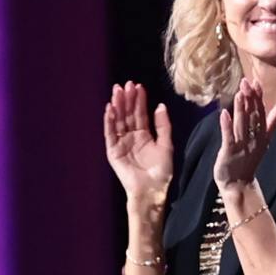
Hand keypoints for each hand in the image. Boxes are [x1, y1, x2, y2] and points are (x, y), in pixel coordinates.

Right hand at [103, 81, 175, 206]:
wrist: (152, 190)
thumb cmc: (161, 171)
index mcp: (143, 135)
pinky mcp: (113, 151)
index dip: (139, 100)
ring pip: (118, 121)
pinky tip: (110, 109)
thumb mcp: (166, 145)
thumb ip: (163, 126)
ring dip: (117, 106)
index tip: (138, 86)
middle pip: (127, 114)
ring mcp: (121, 143)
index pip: (140, 113)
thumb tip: (161, 105)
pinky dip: (109, 121)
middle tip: (126, 84)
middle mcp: (131, 137)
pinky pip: (110, 134)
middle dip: (126, 99)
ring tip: (117, 92)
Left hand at [212, 77, 275, 191]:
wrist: (239, 183)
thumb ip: (273, 121)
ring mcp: (242, 145)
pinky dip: (226, 125)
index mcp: (262, 134)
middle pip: (252, 116)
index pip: (261, 112)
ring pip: (242, 124)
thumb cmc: (249, 158)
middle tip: (246, 81)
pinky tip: (224, 113)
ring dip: (241, 109)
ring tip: (240, 93)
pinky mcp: (229, 151)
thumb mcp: (264, 139)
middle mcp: (254, 138)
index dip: (258, 97)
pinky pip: (228, 137)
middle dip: (250, 98)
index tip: (255, 81)